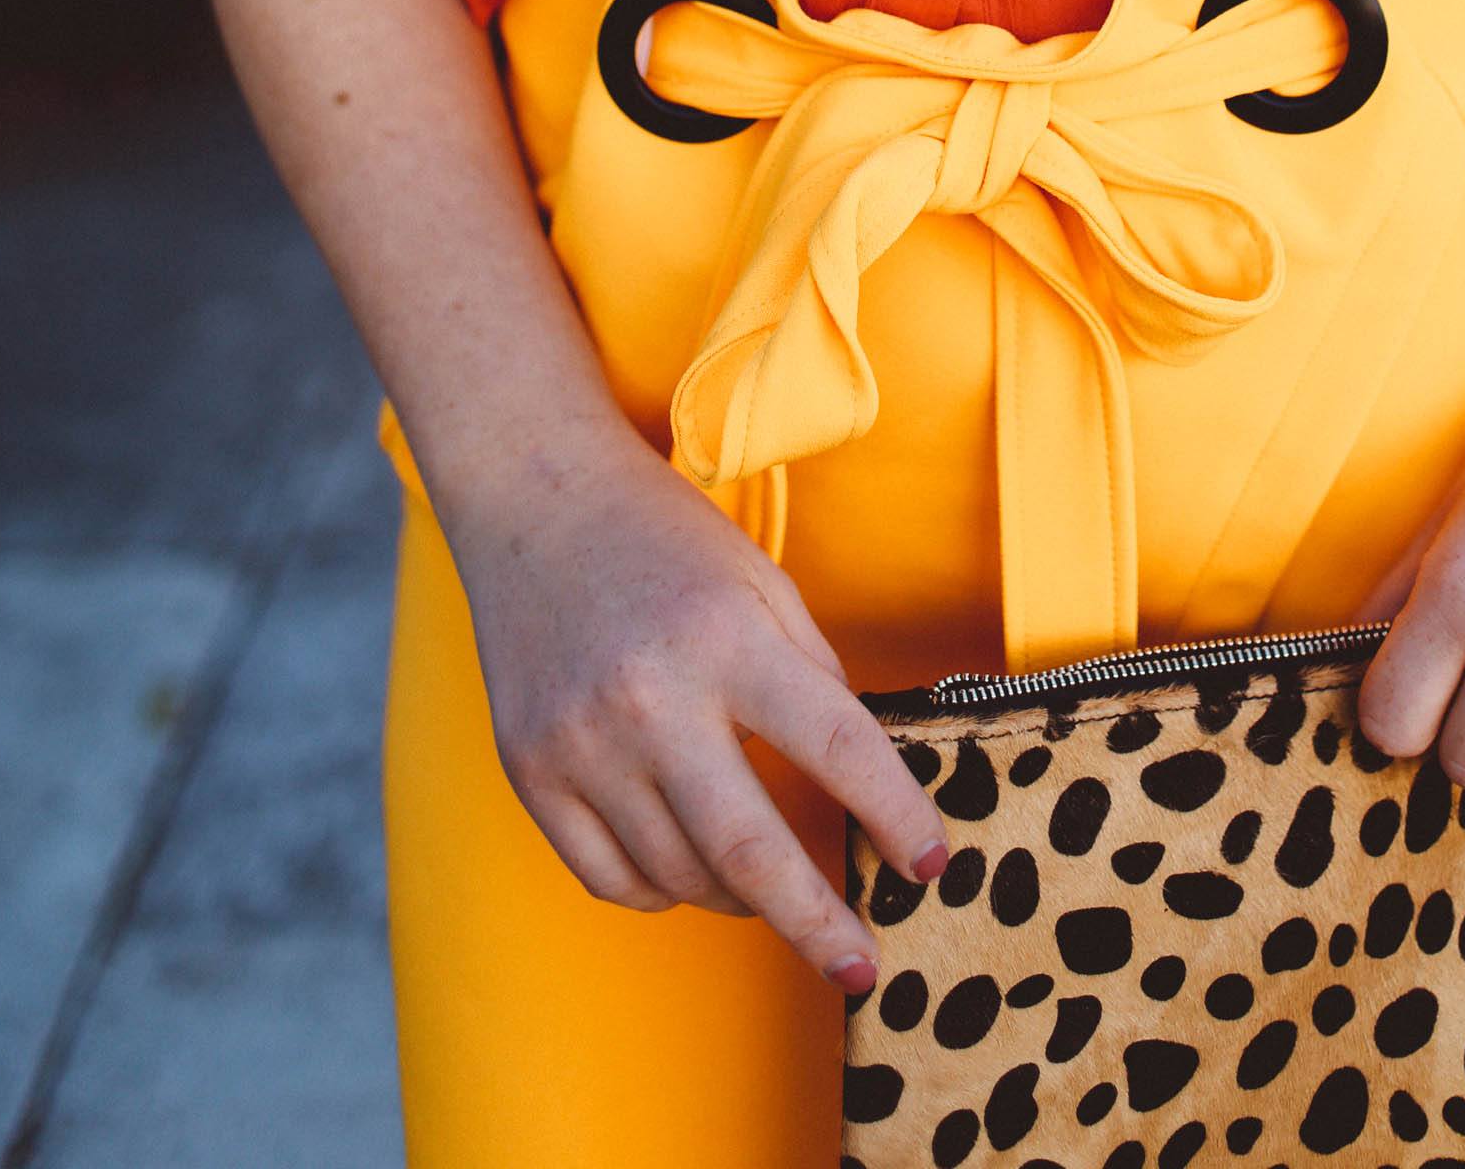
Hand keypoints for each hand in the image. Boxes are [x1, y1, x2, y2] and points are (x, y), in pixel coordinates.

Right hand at [443, 421, 949, 987]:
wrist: (533, 498)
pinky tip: (691, 869)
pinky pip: (610, 878)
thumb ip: (812, 675)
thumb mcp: (760, 580)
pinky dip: (663, 891)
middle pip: (749, 851)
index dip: (895, 813)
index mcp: (725, 637)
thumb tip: (860, 777)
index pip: (836, 747)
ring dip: (741, 900)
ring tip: (772, 887)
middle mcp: (649, 698)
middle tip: (863, 965)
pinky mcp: (530, 771)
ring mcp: (581, 744)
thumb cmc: (663, 537)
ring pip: (679, 877)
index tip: (933, 863)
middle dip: (817, 922)